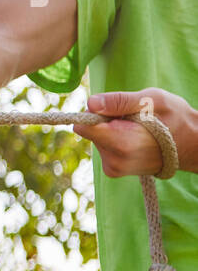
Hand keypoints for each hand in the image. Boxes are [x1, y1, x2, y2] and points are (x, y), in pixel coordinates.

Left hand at [74, 88, 197, 177]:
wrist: (191, 145)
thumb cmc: (175, 118)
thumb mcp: (152, 101)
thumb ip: (120, 102)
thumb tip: (91, 103)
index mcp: (122, 143)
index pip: (84, 127)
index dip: (94, 113)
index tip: (112, 109)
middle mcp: (114, 161)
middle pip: (90, 131)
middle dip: (106, 120)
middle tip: (133, 119)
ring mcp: (113, 168)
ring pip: (96, 138)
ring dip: (112, 129)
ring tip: (138, 128)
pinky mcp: (113, 169)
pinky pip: (103, 146)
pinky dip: (115, 139)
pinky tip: (135, 138)